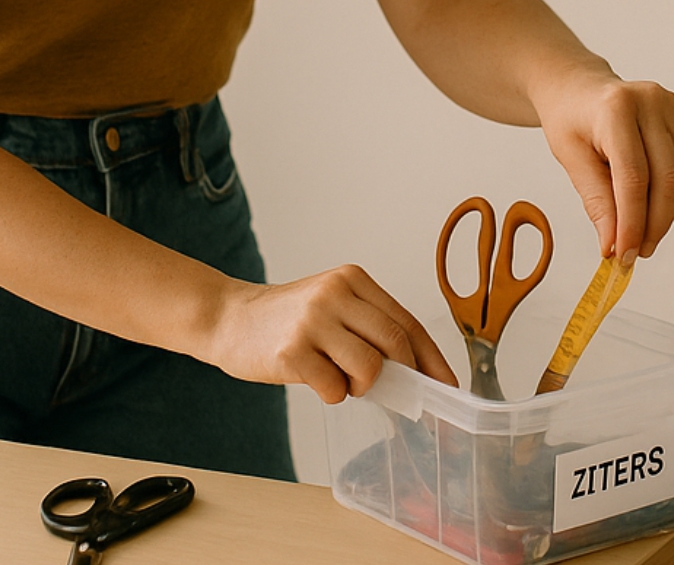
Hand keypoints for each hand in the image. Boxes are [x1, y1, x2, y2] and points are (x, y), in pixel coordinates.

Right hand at [200, 266, 456, 404]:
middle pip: (395, 342)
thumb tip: (416, 372)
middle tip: (395, 391)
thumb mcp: (331, 305)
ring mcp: (313, 321)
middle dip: (404, 375)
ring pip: (370, 367)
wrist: (228, 318)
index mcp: (352, 279)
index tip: (446, 384)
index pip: (407, 321)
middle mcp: (335, 294)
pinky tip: (316, 381)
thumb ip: (368, 327)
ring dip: (362, 386)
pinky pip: (335, 387)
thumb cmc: (287, 320)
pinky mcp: (292, 350)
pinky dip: (333, 394)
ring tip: (341, 378)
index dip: (432, 358)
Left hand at [537, 65, 673, 265]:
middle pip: (667, 178)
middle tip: (636, 252)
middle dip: (654, 224)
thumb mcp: (570, 159)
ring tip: (644, 234)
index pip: (633, 177)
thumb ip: (596, 201)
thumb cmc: (569, 118)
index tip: (624, 252)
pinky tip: (655, 206)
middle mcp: (650, 102)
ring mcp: (671, 106)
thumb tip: (614, 243)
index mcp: (615, 109)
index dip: (633, 222)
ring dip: (667, 214)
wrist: (577, 89)